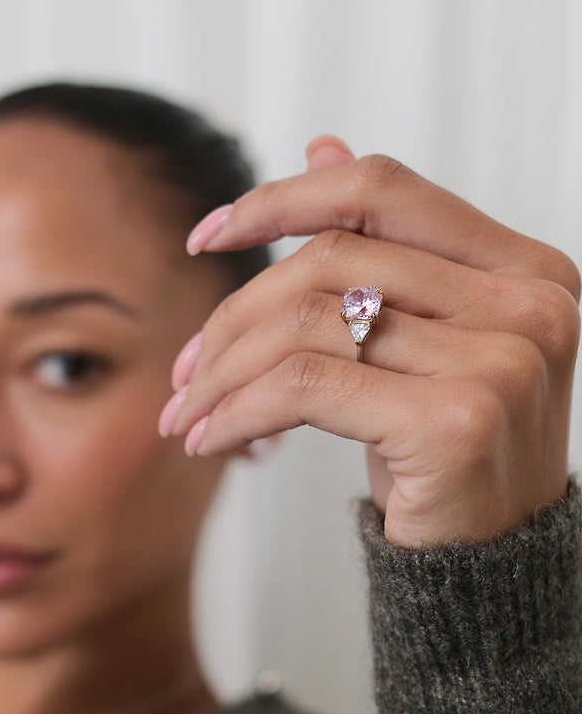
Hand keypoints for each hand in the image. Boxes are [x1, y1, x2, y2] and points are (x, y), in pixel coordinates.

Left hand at [160, 138, 580, 546]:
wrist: (486, 569)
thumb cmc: (446, 453)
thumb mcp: (417, 340)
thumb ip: (382, 245)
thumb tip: (319, 144)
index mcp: (524, 269)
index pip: (385, 189)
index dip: (283, 199)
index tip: (208, 235)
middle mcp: (527, 304)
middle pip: (334, 259)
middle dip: (234, 314)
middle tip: (186, 370)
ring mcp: (502, 361)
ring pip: (309, 322)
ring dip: (224, 369)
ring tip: (190, 412)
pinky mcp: (457, 420)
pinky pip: (303, 385)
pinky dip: (239, 408)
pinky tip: (215, 439)